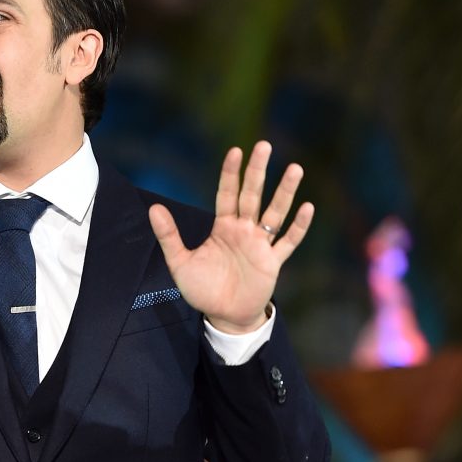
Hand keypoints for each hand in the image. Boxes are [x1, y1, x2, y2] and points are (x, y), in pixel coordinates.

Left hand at [148, 140, 314, 332]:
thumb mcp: (180, 262)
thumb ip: (169, 236)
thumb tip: (154, 208)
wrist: (223, 316)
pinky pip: (288, 242)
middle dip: (258, 172)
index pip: (227, 194)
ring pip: (275, 213)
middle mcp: (244, 231)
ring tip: (295, 168)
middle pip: (252, 195)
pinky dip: (298, 227)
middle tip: (264, 145)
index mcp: (223, 227)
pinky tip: (307, 208)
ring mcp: (260, 245)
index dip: (231, 173)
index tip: (236, 150)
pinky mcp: (272, 263)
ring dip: (285, 192)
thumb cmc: (203, 289)